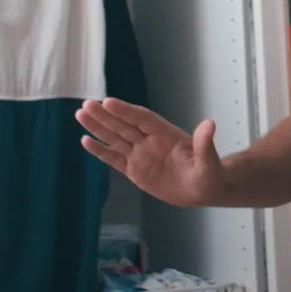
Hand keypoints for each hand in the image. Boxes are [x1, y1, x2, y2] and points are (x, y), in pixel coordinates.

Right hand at [77, 99, 228, 207]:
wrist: (203, 190)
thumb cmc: (209, 174)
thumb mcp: (209, 161)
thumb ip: (204, 144)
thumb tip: (210, 124)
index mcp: (166, 134)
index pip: (143, 119)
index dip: (126, 111)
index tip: (108, 101)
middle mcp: (150, 141)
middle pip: (124, 125)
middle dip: (106, 116)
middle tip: (87, 104)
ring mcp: (141, 154)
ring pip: (115, 138)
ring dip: (98, 127)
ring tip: (80, 114)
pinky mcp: (134, 170)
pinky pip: (114, 159)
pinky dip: (100, 151)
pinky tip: (85, 140)